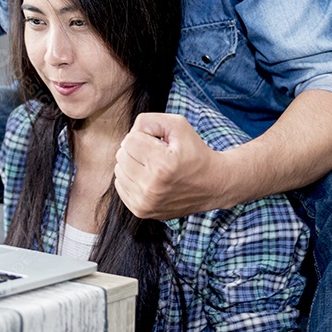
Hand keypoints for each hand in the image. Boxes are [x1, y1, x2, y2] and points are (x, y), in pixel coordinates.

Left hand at [114, 113, 228, 219]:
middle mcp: (152, 187)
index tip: (160, 143)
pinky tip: (148, 177)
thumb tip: (129, 133)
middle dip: (136, 149)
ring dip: (132, 164)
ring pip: (119, 170)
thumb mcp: (178, 125)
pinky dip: (130, 178)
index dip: (144, 136)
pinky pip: (120, 185)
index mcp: (162, 165)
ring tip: (153, 166)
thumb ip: (148, 120)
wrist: (212, 185)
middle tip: (156, 154)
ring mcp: (145, 202)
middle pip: (121, 155)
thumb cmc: (194, 152)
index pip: (129, 140)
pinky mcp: (141, 211)